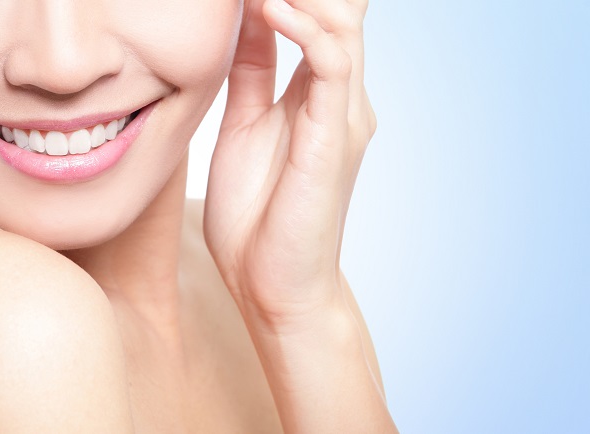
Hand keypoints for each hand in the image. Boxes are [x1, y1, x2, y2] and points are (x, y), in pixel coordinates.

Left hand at [204, 0, 375, 331]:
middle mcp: (340, 96)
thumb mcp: (245, 125)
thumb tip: (247, 16)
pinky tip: (270, 8)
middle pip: (340, 9)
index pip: (321, 15)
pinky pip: (333, 66)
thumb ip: (252, 71)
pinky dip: (305, 29)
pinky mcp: (336, 137)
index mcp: (318, 93)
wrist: (273, 285)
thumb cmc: (259, 215)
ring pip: (342, 25)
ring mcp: (344, 114)